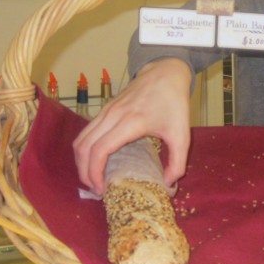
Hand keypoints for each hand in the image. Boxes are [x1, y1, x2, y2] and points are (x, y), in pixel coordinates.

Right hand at [72, 58, 192, 194]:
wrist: (165, 72)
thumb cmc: (174, 103)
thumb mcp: (182, 134)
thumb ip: (178, 162)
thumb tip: (168, 183)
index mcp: (130, 123)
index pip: (100, 150)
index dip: (95, 173)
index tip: (102, 190)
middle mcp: (112, 116)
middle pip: (84, 148)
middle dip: (84, 173)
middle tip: (95, 190)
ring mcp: (105, 111)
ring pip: (80, 140)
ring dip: (81, 162)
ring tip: (92, 179)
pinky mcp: (104, 110)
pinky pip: (86, 133)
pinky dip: (85, 150)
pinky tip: (95, 161)